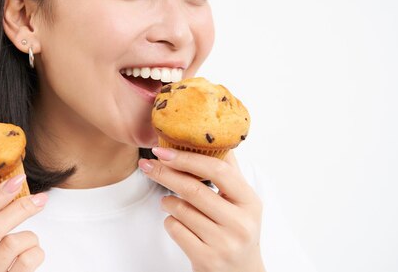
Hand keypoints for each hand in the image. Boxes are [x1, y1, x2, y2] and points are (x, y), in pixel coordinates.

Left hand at [139, 149, 264, 271]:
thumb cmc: (236, 232)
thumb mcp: (241, 202)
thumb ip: (228, 171)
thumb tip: (214, 137)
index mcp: (250, 201)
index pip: (218, 170)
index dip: (187, 158)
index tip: (163, 150)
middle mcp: (240, 223)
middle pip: (193, 189)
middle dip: (165, 174)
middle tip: (148, 165)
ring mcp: (224, 243)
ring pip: (180, 209)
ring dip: (167, 201)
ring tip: (170, 202)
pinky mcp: (206, 259)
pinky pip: (175, 229)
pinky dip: (170, 222)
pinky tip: (178, 222)